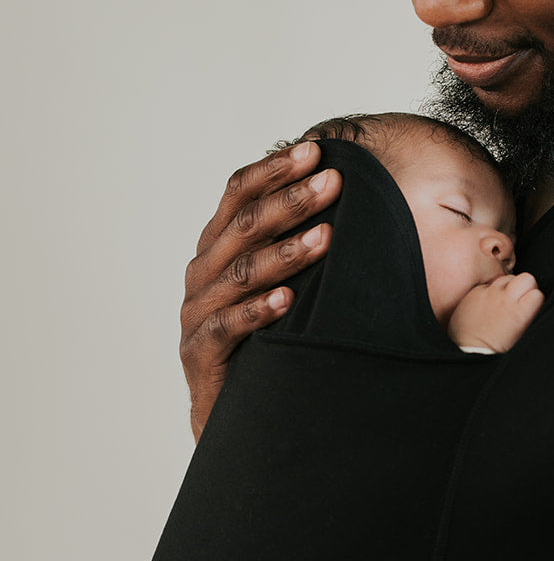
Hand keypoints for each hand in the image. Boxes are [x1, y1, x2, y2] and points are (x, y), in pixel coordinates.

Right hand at [180, 142, 341, 438]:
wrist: (238, 410)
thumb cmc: (267, 335)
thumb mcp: (282, 281)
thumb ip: (300, 242)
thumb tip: (349, 195)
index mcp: (219, 245)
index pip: (238, 193)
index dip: (275, 170)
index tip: (316, 151)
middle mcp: (203, 271)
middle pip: (243, 225)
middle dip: (290, 200)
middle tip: (333, 181)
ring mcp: (197, 311)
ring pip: (240, 272)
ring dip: (285, 253)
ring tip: (326, 238)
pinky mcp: (199, 352)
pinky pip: (228, 326)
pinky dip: (258, 311)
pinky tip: (287, 300)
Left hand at [448, 270, 543, 352]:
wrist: (469, 350)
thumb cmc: (496, 349)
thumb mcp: (521, 336)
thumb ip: (529, 317)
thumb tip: (535, 307)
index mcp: (519, 313)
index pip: (538, 294)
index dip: (536, 300)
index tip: (531, 307)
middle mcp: (505, 298)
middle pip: (526, 277)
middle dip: (526, 286)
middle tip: (521, 298)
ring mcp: (488, 293)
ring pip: (507, 278)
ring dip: (508, 287)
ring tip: (503, 302)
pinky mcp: (474, 292)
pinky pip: (488, 285)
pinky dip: (490, 292)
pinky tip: (488, 305)